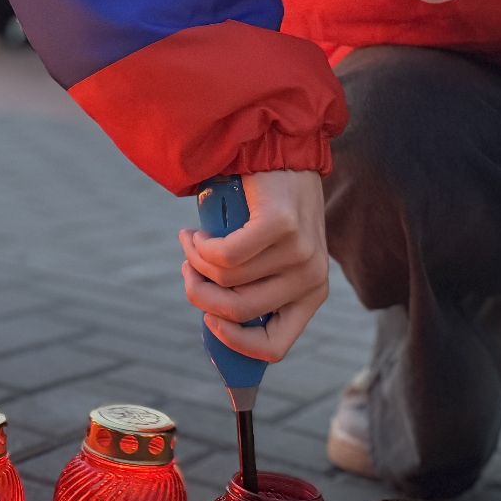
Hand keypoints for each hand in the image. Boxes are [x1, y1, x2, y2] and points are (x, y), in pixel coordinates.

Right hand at [179, 169, 328, 362]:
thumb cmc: (266, 212)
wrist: (282, 152)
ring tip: (193, 242)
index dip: (234, 344)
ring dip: (196, 262)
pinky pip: (224, 255)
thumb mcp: (267, 259)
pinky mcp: (281, 225)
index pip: (275, 348)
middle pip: (238, 312)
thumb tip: (213, 320)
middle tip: (188, 271)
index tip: (208, 321)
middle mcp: (312, 277)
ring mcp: (300, 252)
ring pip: (226, 280)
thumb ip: (251, 289)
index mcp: (312, 294)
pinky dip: (200, 246)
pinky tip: (196, 233)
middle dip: (200, 295)